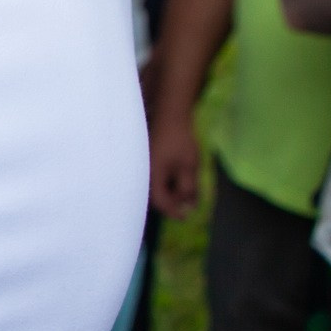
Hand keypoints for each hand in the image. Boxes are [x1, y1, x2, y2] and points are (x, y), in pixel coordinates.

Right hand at [146, 87, 201, 218]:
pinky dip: (166, 181)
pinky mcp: (145, 160)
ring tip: (186, 188)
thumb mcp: (189, 167)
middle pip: (155, 196)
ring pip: (155, 186)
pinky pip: (153, 177)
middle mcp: (142, 173)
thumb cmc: (179, 141)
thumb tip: (189, 207)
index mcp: (151, 177)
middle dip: (173, 202)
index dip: (174, 211)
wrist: (169, 115)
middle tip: (189, 202)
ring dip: (170, 191)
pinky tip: (177, 176)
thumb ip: (188, 189)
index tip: (187, 215)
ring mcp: (142, 166)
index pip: (160, 202)